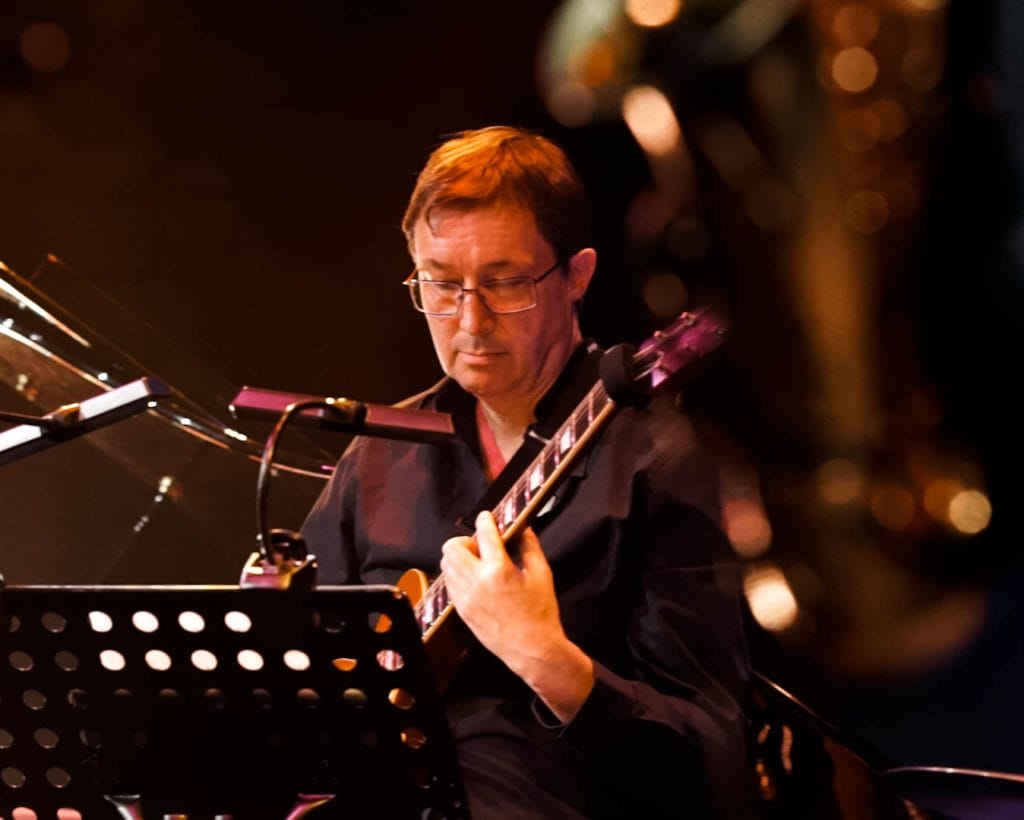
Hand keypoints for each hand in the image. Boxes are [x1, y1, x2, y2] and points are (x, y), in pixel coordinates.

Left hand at [440, 511, 594, 720]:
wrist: (531, 649)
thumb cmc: (540, 612)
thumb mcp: (542, 574)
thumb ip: (529, 546)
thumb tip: (523, 527)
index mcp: (498, 570)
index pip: (484, 534)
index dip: (485, 520)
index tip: (488, 517)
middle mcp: (476, 581)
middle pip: (452, 547)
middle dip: (465, 540)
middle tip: (482, 547)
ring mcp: (464, 597)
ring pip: (446, 564)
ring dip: (460, 557)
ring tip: (479, 563)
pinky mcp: (460, 610)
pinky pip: (449, 582)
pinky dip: (458, 574)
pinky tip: (476, 579)